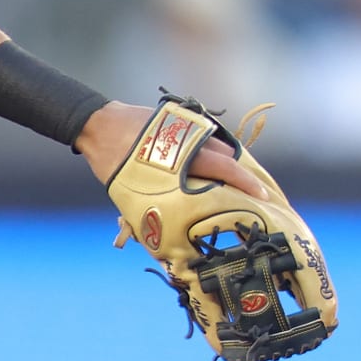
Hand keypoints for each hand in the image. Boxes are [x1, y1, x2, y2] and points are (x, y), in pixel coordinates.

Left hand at [75, 101, 267, 197]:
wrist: (98, 125)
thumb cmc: (112, 162)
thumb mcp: (130, 191)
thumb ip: (150, 212)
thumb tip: (161, 241)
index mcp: (182, 158)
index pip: (226, 170)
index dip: (247, 184)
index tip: (262, 196)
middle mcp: (189, 140)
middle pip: (226, 158)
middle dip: (242, 176)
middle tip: (254, 192)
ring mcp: (184, 127)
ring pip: (215, 144)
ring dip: (225, 160)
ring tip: (232, 178)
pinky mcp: (176, 119)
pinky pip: (200, 134)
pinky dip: (208, 147)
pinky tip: (209, 159)